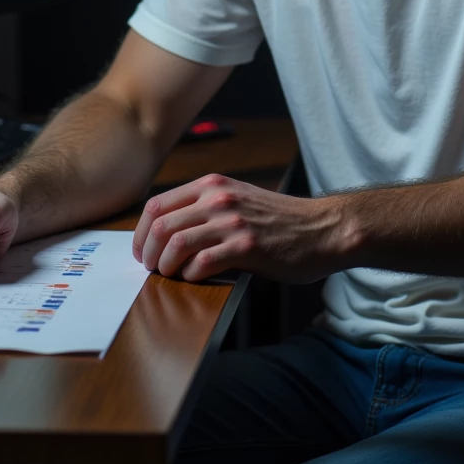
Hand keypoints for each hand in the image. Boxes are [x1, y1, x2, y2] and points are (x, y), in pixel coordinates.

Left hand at [133, 173, 346, 283]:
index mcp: (213, 185)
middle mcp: (218, 198)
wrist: (323, 229)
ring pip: (175, 243)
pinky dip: (190, 274)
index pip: (157, 204)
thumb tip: (168, 232)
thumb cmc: (281, 220)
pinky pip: (201, 262)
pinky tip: (196, 278)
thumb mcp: (239, 199)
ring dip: (165, 265)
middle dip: (148, 252)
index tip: (142, 251)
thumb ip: (207, 208)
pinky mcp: (246, 246)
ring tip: (169, 275)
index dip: (141, 232)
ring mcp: (232, 221)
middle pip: (160, 224)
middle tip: (151, 268)